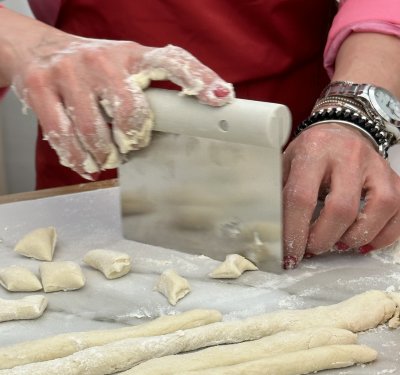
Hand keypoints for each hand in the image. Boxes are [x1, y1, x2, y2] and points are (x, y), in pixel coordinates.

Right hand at [1, 10, 232, 178]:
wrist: (40, 53)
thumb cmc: (95, 69)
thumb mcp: (128, 70)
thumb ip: (154, 94)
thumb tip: (188, 129)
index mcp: (133, 55)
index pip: (173, 61)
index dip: (199, 79)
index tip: (221, 97)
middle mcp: (102, 60)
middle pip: (130, 112)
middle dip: (133, 138)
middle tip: (129, 142)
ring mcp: (69, 73)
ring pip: (96, 134)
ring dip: (106, 155)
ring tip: (108, 154)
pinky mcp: (41, 89)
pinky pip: (65, 139)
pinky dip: (80, 160)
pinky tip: (88, 162)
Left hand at [282, 123, 399, 267]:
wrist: (340, 130)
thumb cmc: (310, 151)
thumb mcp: (287, 163)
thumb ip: (279, 193)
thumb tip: (271, 231)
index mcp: (314, 151)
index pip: (302, 197)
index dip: (295, 231)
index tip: (290, 255)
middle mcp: (348, 155)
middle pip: (341, 208)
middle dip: (323, 239)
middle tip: (312, 248)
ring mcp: (376, 165)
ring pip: (378, 209)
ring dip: (354, 238)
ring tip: (337, 244)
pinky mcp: (393, 177)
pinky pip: (398, 212)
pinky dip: (383, 235)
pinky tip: (363, 242)